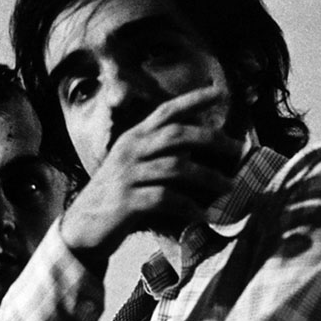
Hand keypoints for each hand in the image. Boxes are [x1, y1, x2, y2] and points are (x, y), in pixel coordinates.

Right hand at [61, 85, 243, 259]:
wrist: (81, 229)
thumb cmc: (113, 199)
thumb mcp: (131, 169)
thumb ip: (157, 156)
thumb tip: (197, 152)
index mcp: (132, 139)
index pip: (165, 111)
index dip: (193, 99)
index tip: (220, 91)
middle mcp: (130, 151)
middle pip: (177, 135)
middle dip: (213, 139)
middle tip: (239, 150)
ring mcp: (127, 176)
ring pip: (177, 167)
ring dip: (209, 178)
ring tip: (230, 188)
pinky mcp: (127, 201)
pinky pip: (166, 199)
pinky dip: (189, 207)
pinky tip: (204, 215)